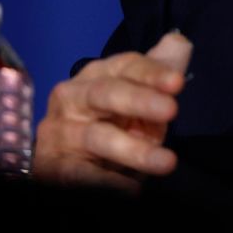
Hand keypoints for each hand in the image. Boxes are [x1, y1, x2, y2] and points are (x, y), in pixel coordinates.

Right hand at [34, 31, 191, 193]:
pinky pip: (77, 174)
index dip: (152, 72)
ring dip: (133, 150)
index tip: (178, 82)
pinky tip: (129, 189)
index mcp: (97, 75)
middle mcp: (73, 98)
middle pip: (105, 94)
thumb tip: (180, 42)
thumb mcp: (140, 95)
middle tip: (172, 111)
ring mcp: (60, 132)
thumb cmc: (114, 120)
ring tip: (167, 162)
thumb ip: (160, 69)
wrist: (71, 159)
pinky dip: (103, 182)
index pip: (126, 67)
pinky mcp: (52, 166)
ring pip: (96, 137)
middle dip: (139, 100)